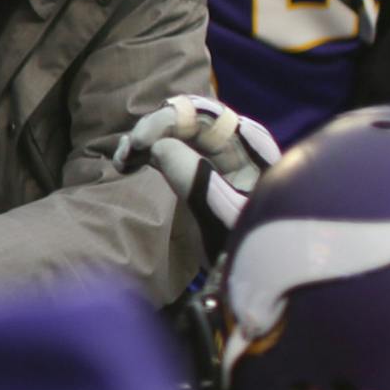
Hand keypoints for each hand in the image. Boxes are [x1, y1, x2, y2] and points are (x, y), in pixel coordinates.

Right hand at [112, 94, 279, 257]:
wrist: (268, 276)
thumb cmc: (256, 245)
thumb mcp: (224, 212)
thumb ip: (194, 177)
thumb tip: (157, 148)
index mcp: (249, 146)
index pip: (205, 113)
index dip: (167, 119)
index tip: (140, 142)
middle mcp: (234, 145)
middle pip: (186, 120)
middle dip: (151, 130)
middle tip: (125, 155)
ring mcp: (216, 160)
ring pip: (173, 134)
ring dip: (144, 142)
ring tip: (122, 162)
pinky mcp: (200, 175)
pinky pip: (169, 151)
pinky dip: (147, 154)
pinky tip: (128, 164)